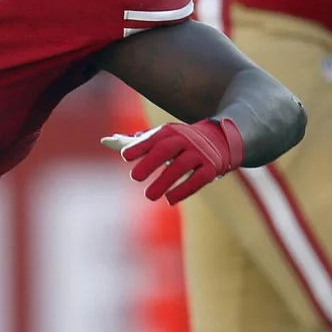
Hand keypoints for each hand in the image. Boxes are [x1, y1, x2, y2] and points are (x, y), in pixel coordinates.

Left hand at [102, 118, 243, 204]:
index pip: (153, 138)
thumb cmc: (183, 142)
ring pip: (181, 167)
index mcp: (172, 131)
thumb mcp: (165, 137)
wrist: (223, 139)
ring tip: (149, 196)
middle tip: (134, 178)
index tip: (125, 156)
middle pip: (166, 150)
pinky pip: (198, 179)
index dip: (139, 146)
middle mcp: (187, 140)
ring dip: (164, 182)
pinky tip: (170, 200)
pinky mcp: (213, 167)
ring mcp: (201, 153)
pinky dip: (184, 190)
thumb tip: (108, 141)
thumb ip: (140, 141)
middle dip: (150, 163)